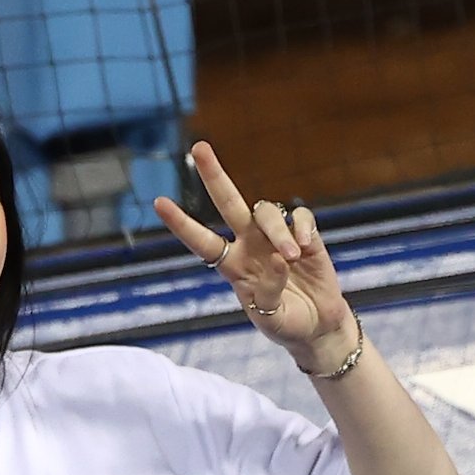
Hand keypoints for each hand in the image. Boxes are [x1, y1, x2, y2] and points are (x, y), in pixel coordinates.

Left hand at [153, 142, 356, 373]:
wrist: (317, 326)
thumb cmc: (286, 324)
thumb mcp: (271, 317)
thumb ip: (269, 292)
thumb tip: (277, 257)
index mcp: (231, 267)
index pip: (202, 242)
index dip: (181, 223)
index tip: (158, 202)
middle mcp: (248, 245)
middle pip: (228, 203)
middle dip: (213, 176)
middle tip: (198, 147)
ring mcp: (274, 237)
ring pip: (267, 212)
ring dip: (277, 231)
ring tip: (292, 257)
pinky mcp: (304, 234)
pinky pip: (299, 216)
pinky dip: (301, 228)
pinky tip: (305, 248)